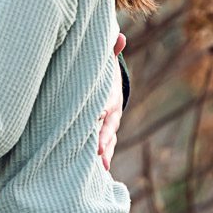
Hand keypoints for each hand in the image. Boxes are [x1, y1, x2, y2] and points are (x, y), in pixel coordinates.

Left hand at [97, 32, 126, 171]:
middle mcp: (111, 118)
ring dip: (102, 157)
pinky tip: (92, 176)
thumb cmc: (100, 75)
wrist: (108, 89)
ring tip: (98, 171)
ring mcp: (108, 130)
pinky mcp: (101, 138)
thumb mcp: (105, 62)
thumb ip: (111, 51)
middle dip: (103, 142)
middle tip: (97, 154)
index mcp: (109, 100)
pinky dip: (98, 163)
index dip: (101, 118)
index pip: (105, 110)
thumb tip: (120, 35)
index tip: (96, 126)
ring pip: (106, 145)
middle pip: (107, 131)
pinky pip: (101, 151)